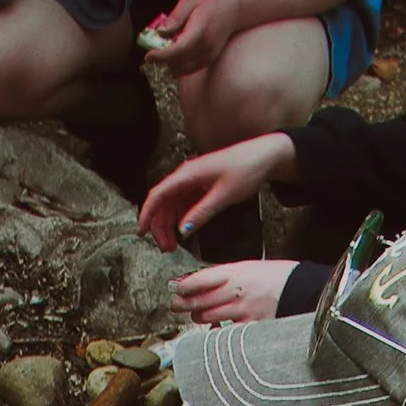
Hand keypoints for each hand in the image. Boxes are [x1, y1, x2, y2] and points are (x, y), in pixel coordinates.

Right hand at [138, 133, 293, 251]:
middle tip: (165, 248)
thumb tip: (182, 231)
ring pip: (172, 205)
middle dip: (160, 226)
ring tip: (173, 246)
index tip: (141, 232)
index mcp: (188, 174)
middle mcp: (186, 176)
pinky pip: (183, 204)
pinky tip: (183, 232)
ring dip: (169, 225)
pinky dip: (180, 219)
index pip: (158, 195)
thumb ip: (201, 213)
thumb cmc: (245, 170)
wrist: (264, 157)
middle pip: (162, 203)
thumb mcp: (224, 195)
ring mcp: (193, 181)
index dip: (147, 214)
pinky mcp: (200, 186)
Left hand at [141, 0, 239, 76]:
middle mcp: (205, 48)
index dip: (161, 55)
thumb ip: (174, 17)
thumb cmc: (210, 2)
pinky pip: (188, 70)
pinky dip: (177, 64)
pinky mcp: (208, 61)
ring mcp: (208, 57)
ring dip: (169, 63)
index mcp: (199, 31)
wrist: (233, 8)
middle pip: (177, 63)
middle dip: (162, 59)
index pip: (178, 50)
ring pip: (181, 70)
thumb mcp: (189, 1)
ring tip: (167, 46)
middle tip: (155, 46)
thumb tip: (160, 31)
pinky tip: (176, 51)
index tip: (148, 55)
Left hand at [169, 258, 296, 324]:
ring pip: (207, 317)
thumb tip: (198, 282)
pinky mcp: (250, 328)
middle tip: (177, 305)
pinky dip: (216, 332)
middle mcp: (236, 292)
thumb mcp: (248, 267)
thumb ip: (224, 275)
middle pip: (199, 300)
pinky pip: (224, 333)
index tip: (176, 289)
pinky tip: (214, 329)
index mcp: (235, 273)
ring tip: (198, 314)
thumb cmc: (276, 277)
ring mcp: (242, 311)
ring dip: (198, 316)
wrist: (301, 290)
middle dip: (184, 304)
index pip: (200, 280)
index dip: (184, 286)